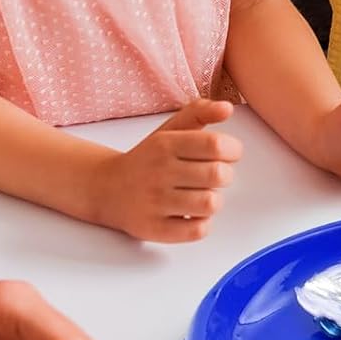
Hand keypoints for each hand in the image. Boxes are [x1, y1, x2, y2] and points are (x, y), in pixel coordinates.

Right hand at [88, 99, 242, 242]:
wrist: (107, 188)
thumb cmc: (148, 158)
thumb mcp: (171, 128)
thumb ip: (201, 112)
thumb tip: (228, 108)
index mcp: (166, 144)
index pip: (216, 144)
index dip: (233, 150)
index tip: (228, 154)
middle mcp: (159, 171)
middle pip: (218, 175)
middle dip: (225, 176)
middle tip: (214, 176)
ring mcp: (155, 202)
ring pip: (210, 204)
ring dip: (213, 200)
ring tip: (202, 195)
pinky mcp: (154, 229)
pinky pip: (197, 230)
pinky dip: (202, 223)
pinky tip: (192, 213)